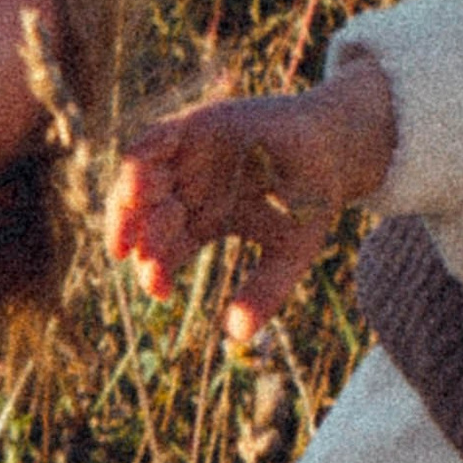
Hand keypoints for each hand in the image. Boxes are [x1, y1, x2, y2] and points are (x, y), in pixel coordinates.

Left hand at [106, 63, 397, 343]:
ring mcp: (187, 158)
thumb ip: (266, 290)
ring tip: (131, 205)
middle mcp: (186, 191)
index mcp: (201, 222)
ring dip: (131, 192)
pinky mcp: (195, 125)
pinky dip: (147, 150)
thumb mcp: (289, 251)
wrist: (331, 146)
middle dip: (138, 236)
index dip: (156, 270)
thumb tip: (237, 336)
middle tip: (135, 255)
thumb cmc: (309, 201)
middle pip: (144, 217)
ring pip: (142, 177)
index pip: (164, 251)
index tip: (158, 290)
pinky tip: (143, 169)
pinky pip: (159, 136)